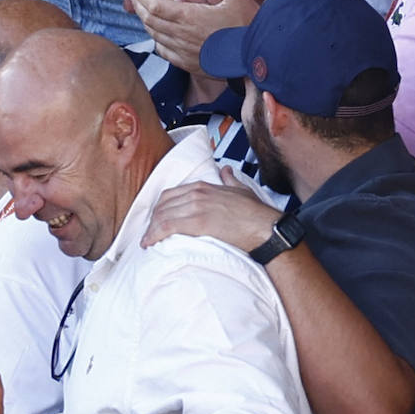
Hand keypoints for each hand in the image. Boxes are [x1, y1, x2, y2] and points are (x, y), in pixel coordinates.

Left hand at [129, 0, 259, 74]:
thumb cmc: (247, 27)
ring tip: (143, 11)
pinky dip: (157, 39)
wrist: (256, 59)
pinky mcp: (187, 63)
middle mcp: (181, 35)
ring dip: (147, 21)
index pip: (155, 5)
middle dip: (140, 5)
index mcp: (189, 17)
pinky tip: (158, 33)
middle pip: (150, 20)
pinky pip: (164, 50)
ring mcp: (182, 51)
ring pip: (155, 35)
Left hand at [141, 167, 281, 250]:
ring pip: (162, 216)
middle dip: (153, 219)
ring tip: (148, 240)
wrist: (266, 228)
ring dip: (151, 229)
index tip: (156, 217)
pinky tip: (149, 242)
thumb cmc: (256, 213)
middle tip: (150, 231)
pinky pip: (167, 227)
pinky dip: (154, 234)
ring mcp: (196, 207)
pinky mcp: (198, 222)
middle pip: (163, 205)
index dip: (160, 207)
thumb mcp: (241, 189)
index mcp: (203, 186)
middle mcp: (196, 194)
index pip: (170, 194)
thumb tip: (226, 171)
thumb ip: (229, 180)